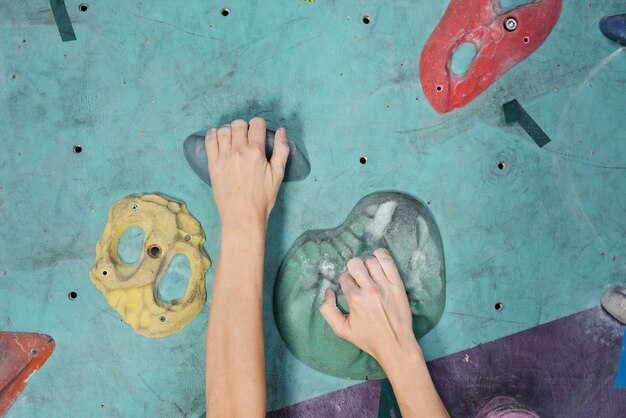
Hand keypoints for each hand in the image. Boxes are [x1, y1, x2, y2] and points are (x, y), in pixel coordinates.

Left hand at [205, 117, 289, 231]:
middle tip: (246, 137)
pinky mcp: (212, 164)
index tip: (259, 131)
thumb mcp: (278, 175)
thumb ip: (281, 150)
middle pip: (238, 124)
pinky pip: (210, 140)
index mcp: (256, 151)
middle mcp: (238, 150)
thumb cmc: (263, 198)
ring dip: (230, 129)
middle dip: (244, 126)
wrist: (242, 215)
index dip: (259, 124)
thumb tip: (281, 131)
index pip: (256, 124)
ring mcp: (223, 156)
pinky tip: (218, 137)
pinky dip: (213, 134)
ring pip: (224, 130)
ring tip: (233, 138)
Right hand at [320, 248, 420, 367]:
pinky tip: (378, 259)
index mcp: (355, 299)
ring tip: (369, 273)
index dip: (345, 281)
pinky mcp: (397, 284)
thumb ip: (328, 310)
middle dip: (353, 268)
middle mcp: (369, 290)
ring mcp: (385, 286)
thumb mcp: (341, 330)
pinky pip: (388, 262)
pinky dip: (381, 256)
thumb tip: (328, 291)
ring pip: (371, 261)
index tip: (350, 288)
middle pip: (355, 264)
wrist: (395, 344)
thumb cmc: (368, 338)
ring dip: (367, 264)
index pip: (344, 277)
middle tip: (358, 278)